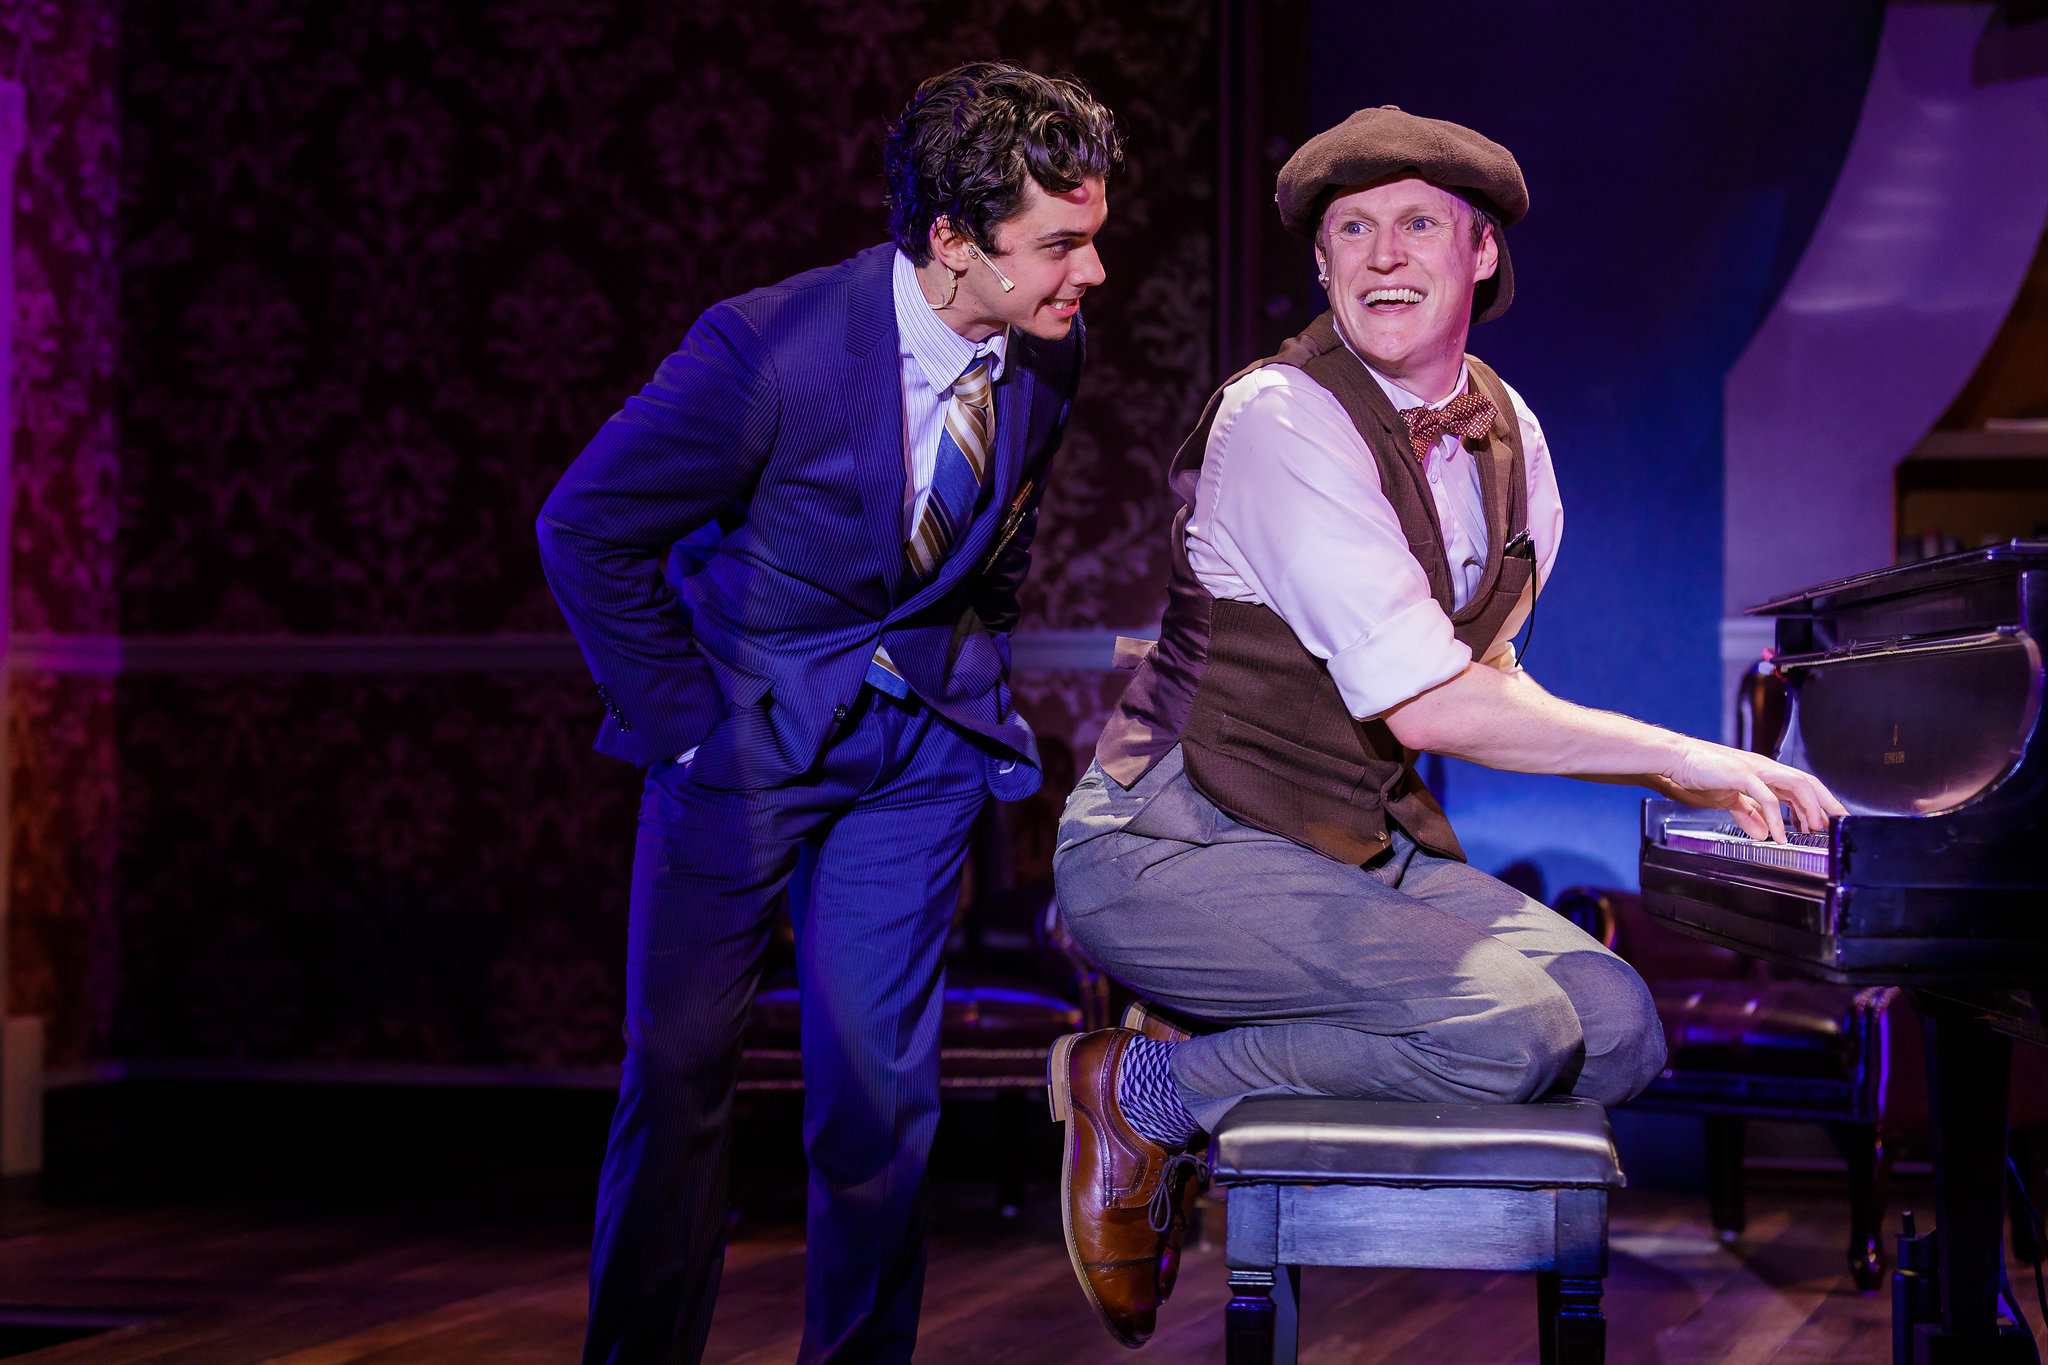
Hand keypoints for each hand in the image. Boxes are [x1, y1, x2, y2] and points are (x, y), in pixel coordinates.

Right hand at [1662, 740, 1847, 842]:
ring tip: (1814, 830)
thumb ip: (1746, 814)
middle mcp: (1765, 767)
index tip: (1828, 821)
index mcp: (1764, 772)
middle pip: (1807, 782)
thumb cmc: (1698, 774)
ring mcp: (1755, 769)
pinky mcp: (1742, 775)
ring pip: (1796, 786)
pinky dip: (1778, 818)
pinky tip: (1780, 835)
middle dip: (1826, 803)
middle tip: (1839, 824)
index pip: (1801, 785)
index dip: (1818, 802)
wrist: (1675, 759)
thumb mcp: (1727, 799)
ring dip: (1809, 809)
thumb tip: (1762, 832)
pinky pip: (1767, 798)